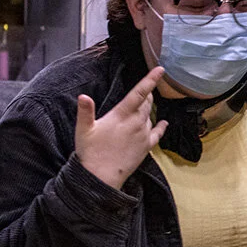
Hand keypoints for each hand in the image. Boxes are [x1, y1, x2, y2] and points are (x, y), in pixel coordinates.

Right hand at [75, 66, 168, 189]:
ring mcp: (143, 136)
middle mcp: (136, 123)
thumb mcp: (83, 130)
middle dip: (147, 94)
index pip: (139, 93)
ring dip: (149, 108)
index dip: (150, 79)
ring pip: (150, 116)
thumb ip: (85, 111)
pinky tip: (164, 123)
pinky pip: (157, 134)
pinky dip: (161, 127)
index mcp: (121, 115)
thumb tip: (83, 96)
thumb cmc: (90, 152)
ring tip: (147, 103)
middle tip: (146, 89)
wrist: (101, 178)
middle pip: (146, 103)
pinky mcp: (146, 148)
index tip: (160, 69)